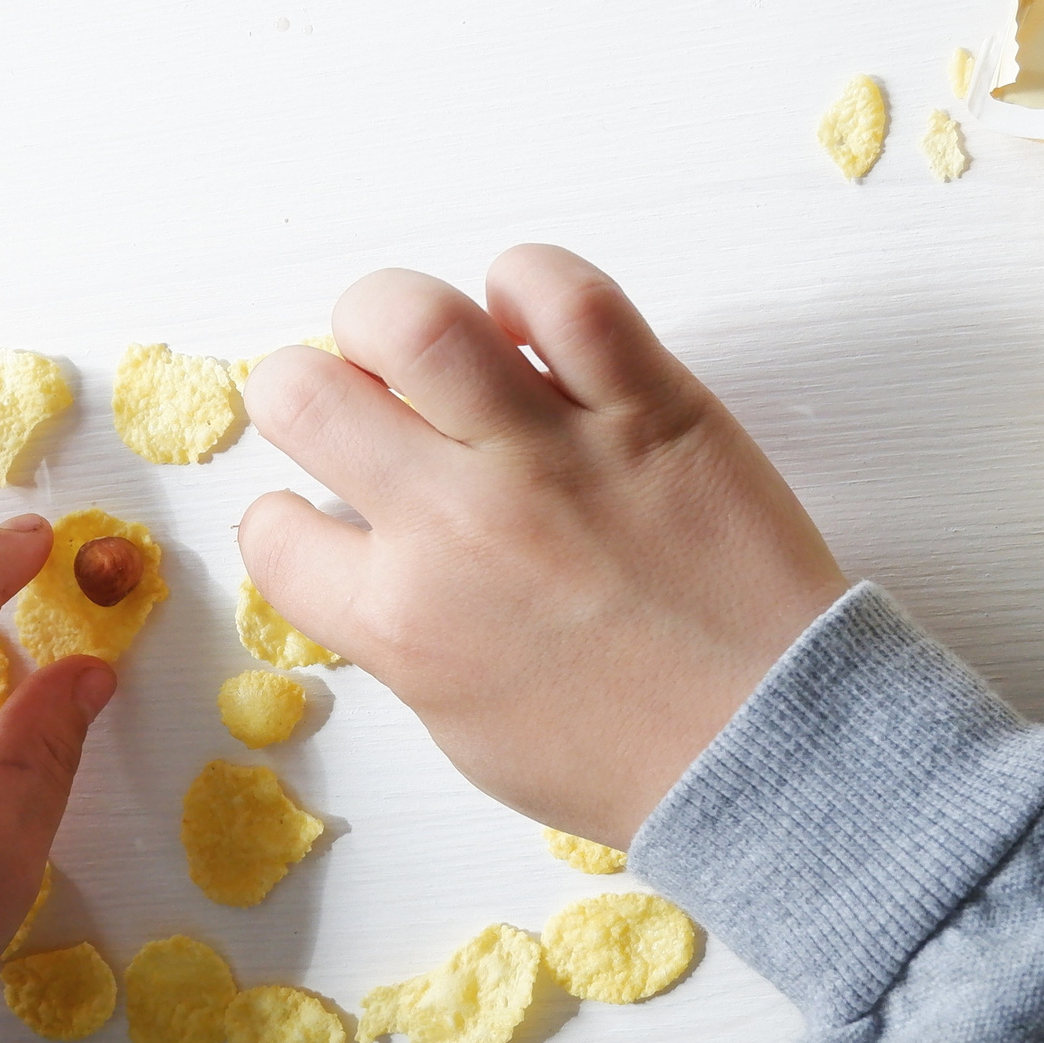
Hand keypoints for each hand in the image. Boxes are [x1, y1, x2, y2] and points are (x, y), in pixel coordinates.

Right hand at [239, 245, 845, 849]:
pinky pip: (563, 294)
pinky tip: (526, 324)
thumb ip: (400, 636)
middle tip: (346, 402)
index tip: (321, 512)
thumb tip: (371, 561)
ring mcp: (549, 456)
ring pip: (411, 319)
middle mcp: (453, 526)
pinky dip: (527, 285)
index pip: (274, 532)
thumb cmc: (625, 757)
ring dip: (385, 316)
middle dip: (295, 388)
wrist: (769, 747)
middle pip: (304, 397)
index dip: (285, 518)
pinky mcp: (646, 406)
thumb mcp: (464, 725)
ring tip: (418, 347)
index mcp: (401, 622)